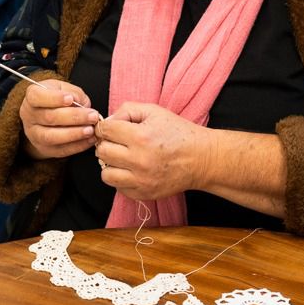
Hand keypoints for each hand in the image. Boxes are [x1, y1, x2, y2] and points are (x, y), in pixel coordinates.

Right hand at [18, 78, 100, 159]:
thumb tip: (80, 103)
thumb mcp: (63, 89)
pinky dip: (77, 146)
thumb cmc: (57, 100)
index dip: (54, 98)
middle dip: (74, 117)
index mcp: (32, 97)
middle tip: (93, 116)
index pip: (37, 97)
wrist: (47, 117)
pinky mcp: (44, 148)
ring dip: (74, 134)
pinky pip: (61, 150)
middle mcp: (29, 116)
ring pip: (53, 136)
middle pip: (49, 117)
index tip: (71, 99)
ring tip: (90, 129)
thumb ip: (72, 93)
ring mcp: (35, 134)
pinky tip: (90, 139)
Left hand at [93, 102, 212, 202]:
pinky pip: (119, 188)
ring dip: (110, 164)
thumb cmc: (178, 132)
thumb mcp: (154, 111)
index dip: (105, 127)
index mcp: (140, 137)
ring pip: (106, 174)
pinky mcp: (145, 194)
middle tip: (117, 142)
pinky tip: (131, 170)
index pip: (105, 130)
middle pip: (102, 151)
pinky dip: (121, 179)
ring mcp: (141, 180)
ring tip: (121, 158)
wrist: (201, 158)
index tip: (111, 129)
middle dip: (106, 144)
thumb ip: (127, 110)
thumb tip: (107, 122)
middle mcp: (139, 160)